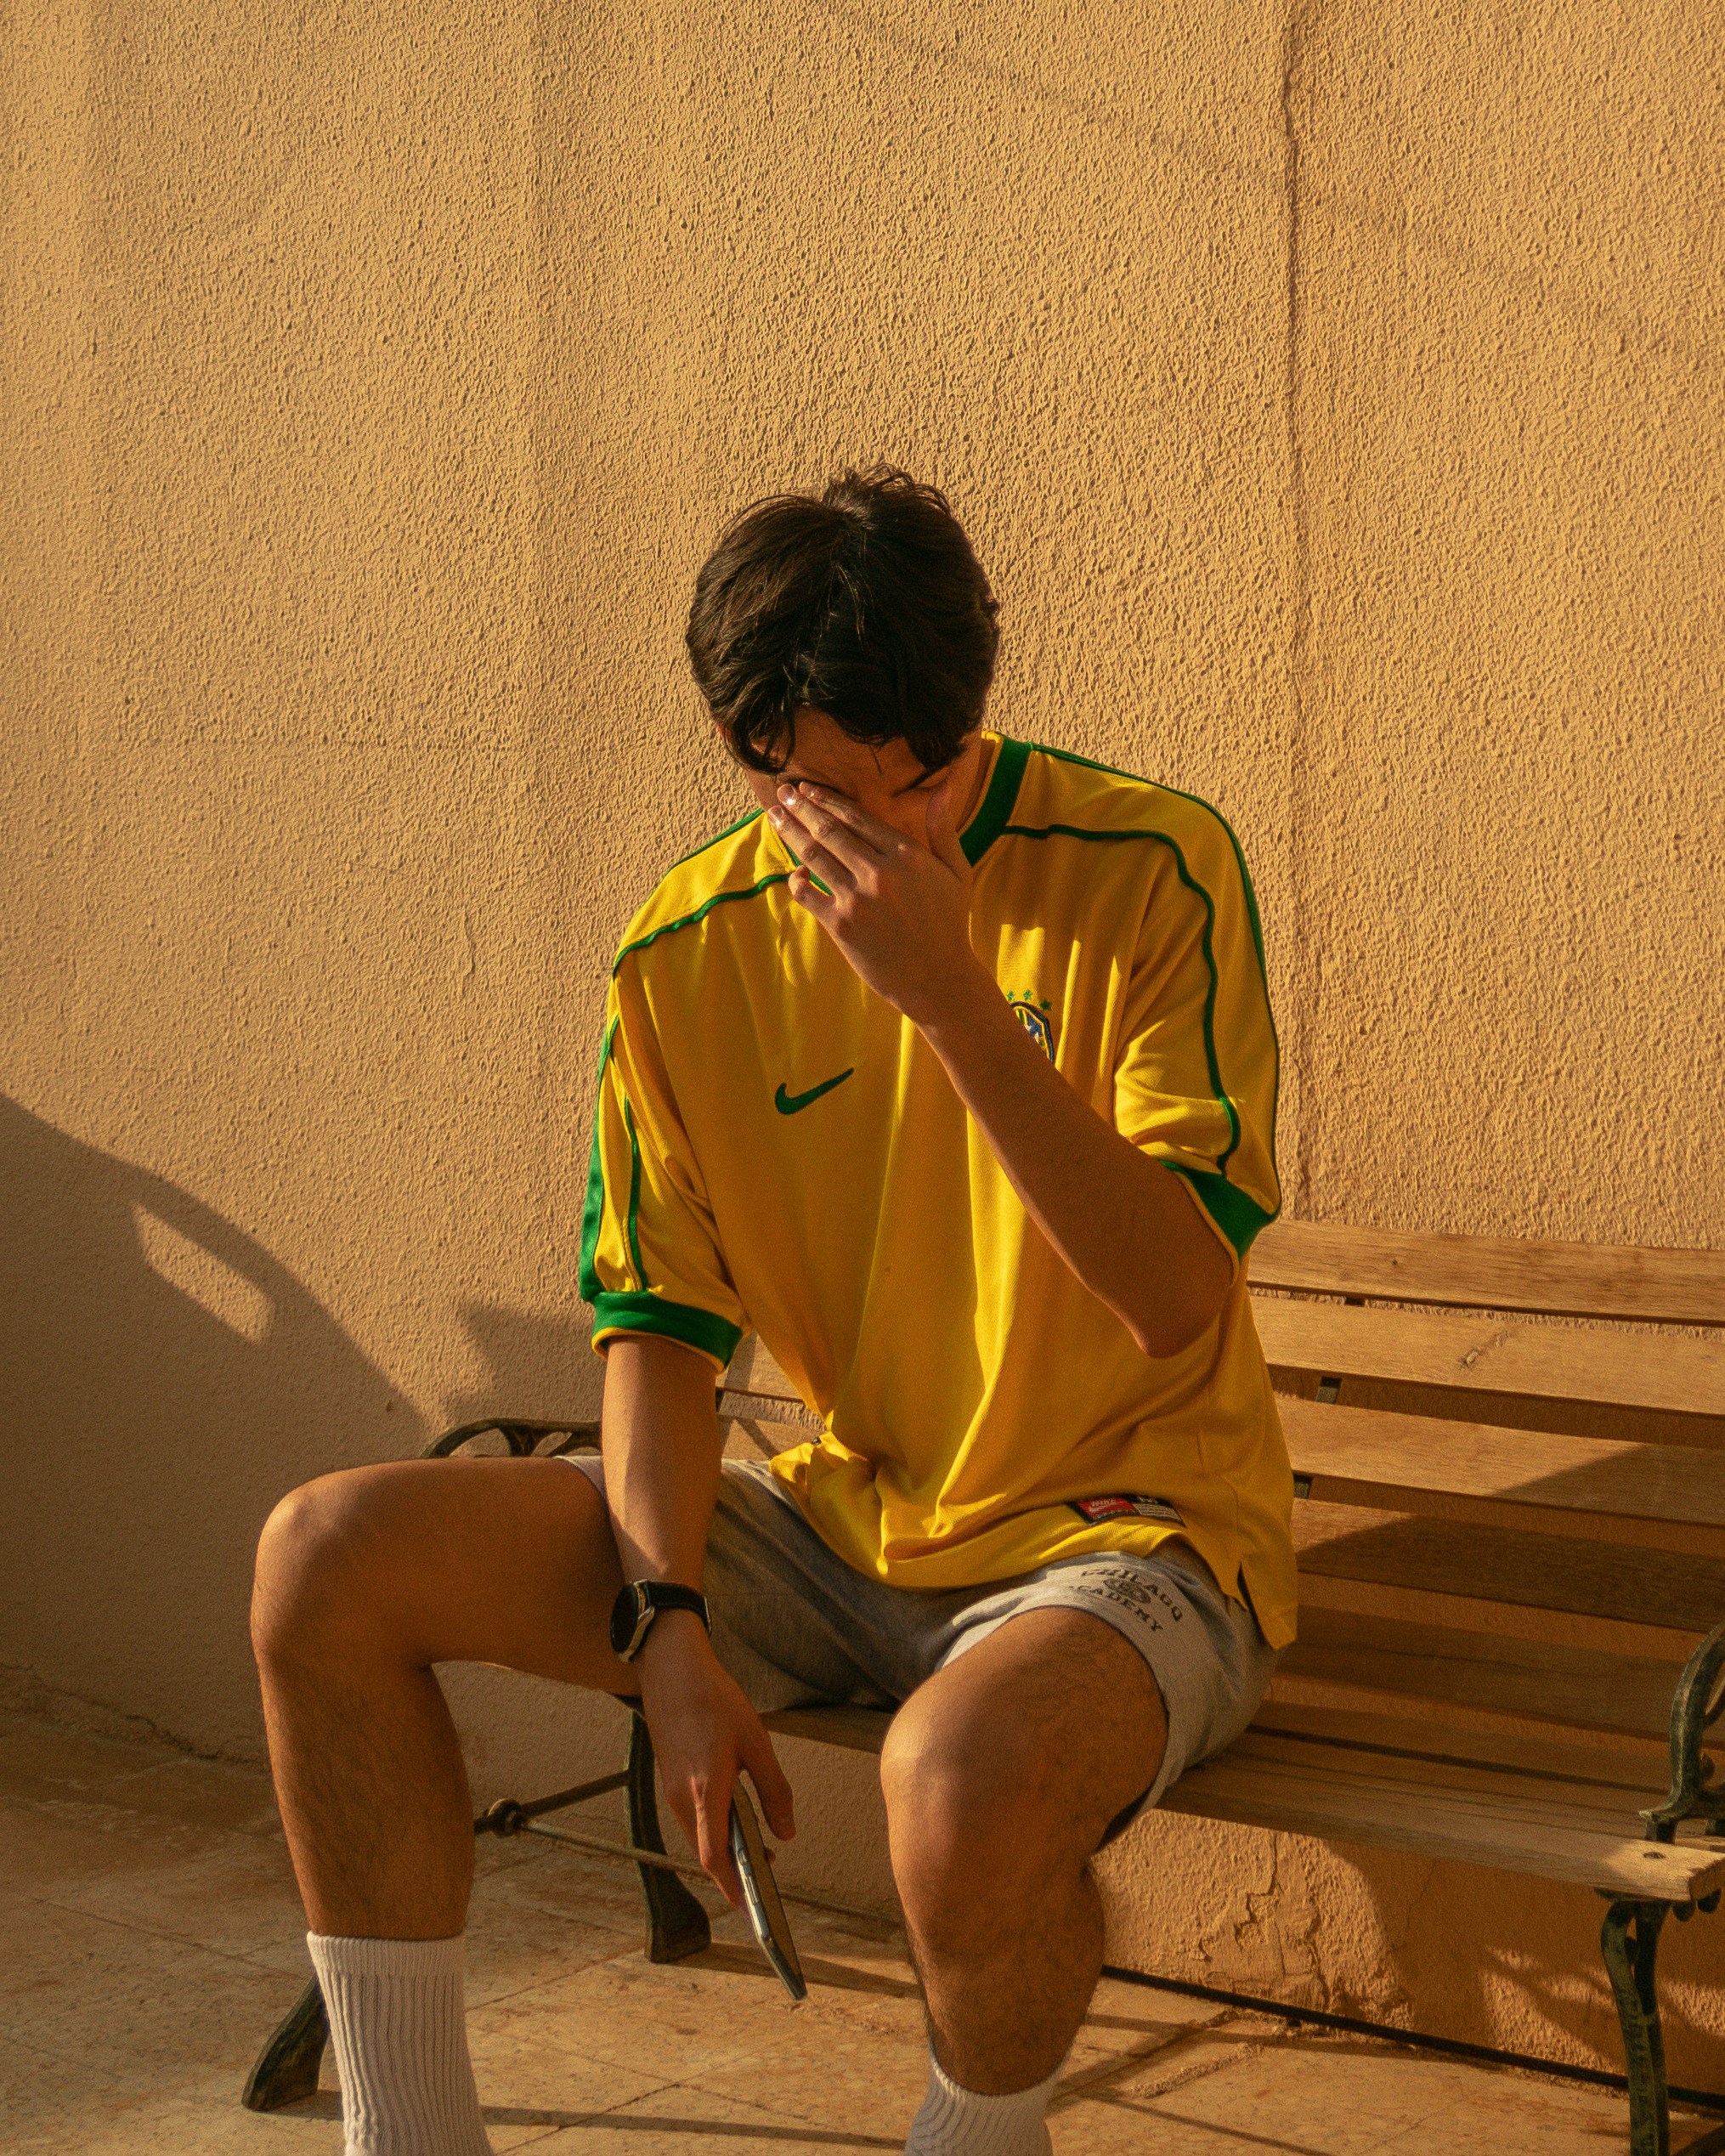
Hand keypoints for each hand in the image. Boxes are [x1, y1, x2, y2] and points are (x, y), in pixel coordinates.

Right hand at [634, 1612, 795, 1905]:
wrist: (671, 1668)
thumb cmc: (716, 1701)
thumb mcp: (756, 1742)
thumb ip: (774, 1790)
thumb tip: (786, 1834)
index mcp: (705, 1791)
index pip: (714, 1858)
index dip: (733, 1889)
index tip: (753, 1912)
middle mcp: (681, 1799)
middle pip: (707, 1852)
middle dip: (736, 1872)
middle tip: (769, 1880)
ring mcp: (672, 1790)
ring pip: (699, 1835)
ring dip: (727, 1849)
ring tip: (761, 1852)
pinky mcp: (670, 1779)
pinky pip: (693, 1817)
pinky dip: (715, 1828)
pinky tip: (739, 1819)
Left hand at [768, 777, 988, 1027]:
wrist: (938, 979)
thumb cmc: (948, 923)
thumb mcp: (955, 871)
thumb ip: (942, 828)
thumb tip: (944, 786)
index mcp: (906, 854)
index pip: (857, 817)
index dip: (827, 799)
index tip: (807, 788)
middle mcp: (879, 872)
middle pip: (829, 830)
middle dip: (801, 808)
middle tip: (782, 792)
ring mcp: (857, 899)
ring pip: (813, 856)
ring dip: (790, 832)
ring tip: (775, 816)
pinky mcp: (841, 925)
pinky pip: (806, 894)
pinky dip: (796, 880)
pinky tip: (796, 872)